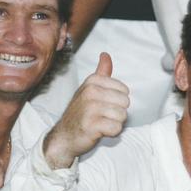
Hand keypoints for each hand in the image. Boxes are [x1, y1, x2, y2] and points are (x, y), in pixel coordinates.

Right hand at [44, 53, 128, 167]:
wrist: (65, 136)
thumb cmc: (81, 112)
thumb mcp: (89, 88)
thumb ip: (101, 72)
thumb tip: (105, 54)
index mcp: (93, 81)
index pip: (124, 90)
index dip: (118, 101)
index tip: (103, 105)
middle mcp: (90, 92)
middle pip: (125, 103)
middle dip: (118, 112)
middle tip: (103, 116)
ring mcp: (90, 109)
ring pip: (122, 116)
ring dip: (114, 123)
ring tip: (101, 123)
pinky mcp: (91, 125)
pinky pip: (116, 128)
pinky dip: (111, 133)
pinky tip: (100, 131)